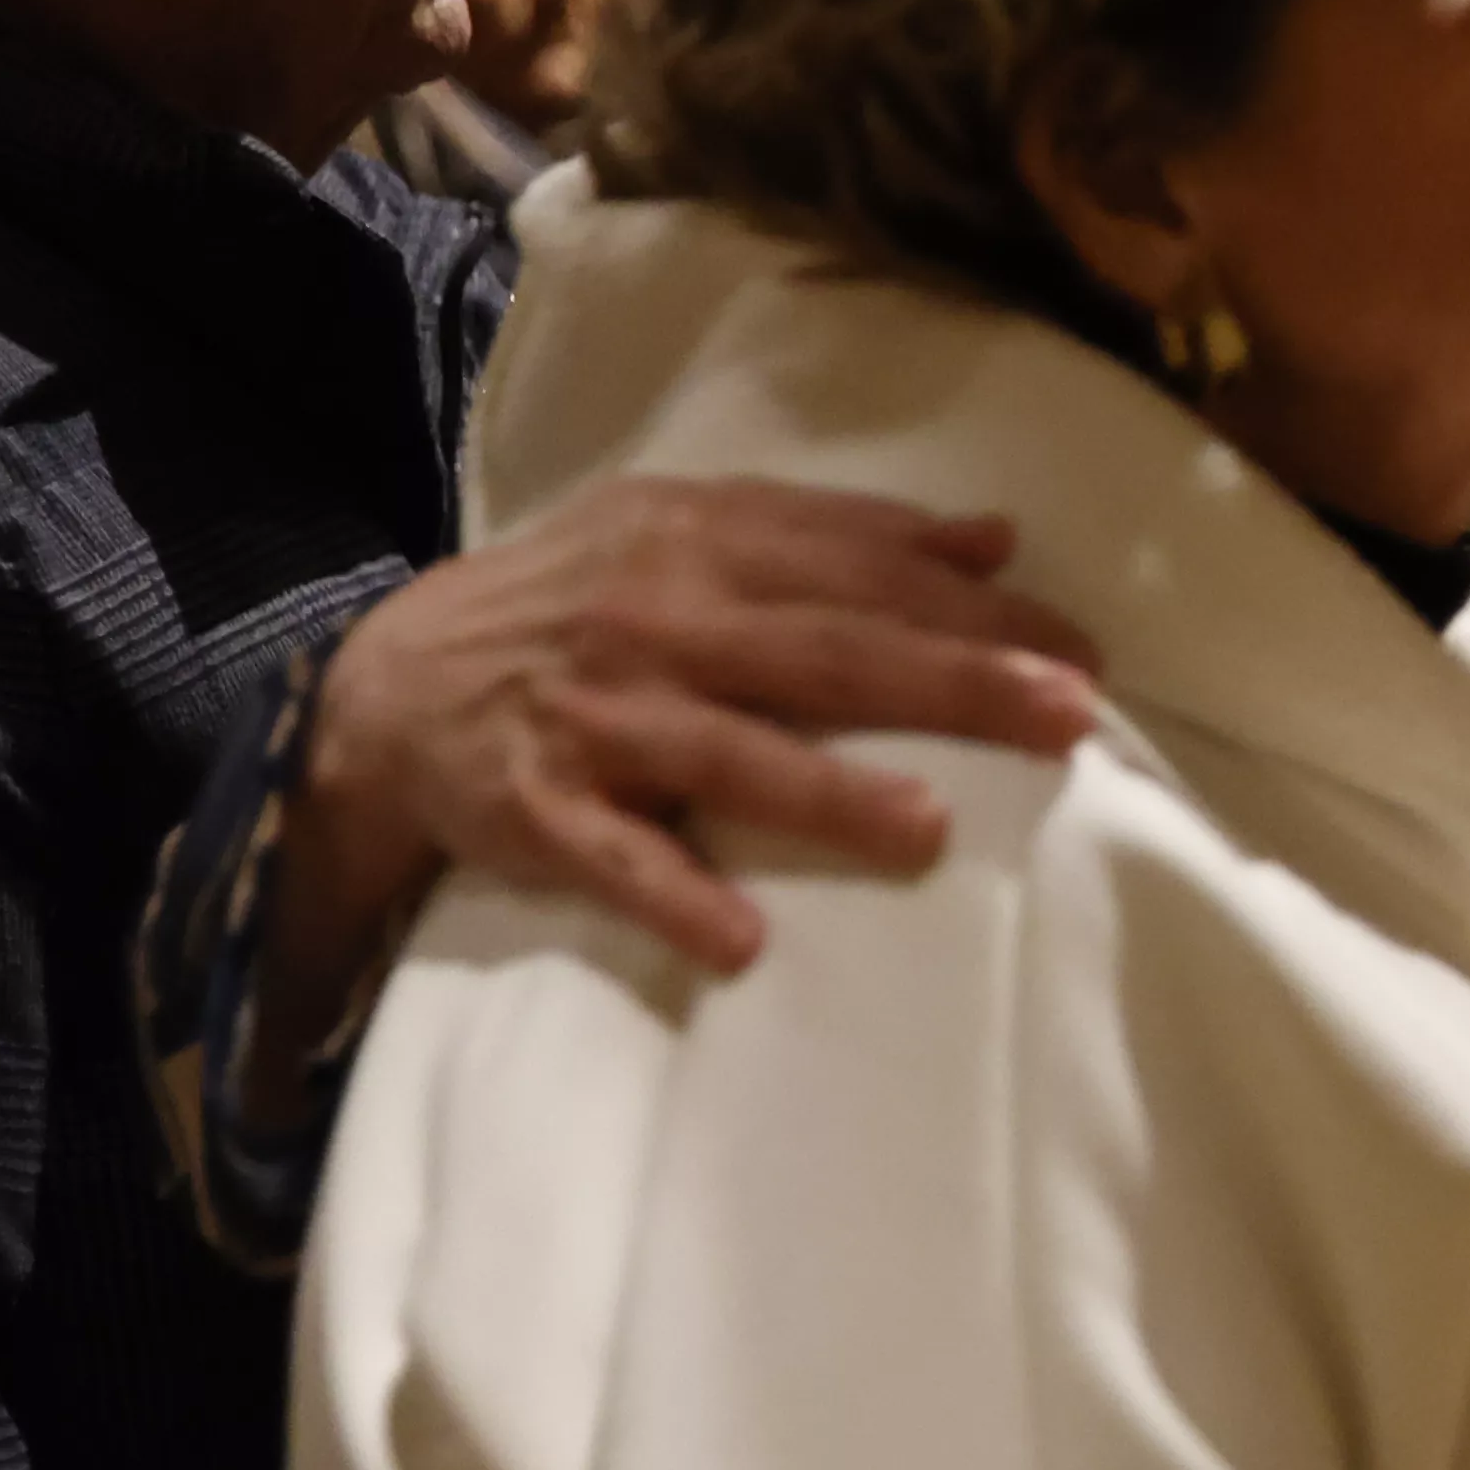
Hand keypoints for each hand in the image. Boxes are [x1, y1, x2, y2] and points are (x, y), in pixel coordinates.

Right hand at [255, 480, 1105, 1115]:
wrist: (385, 684)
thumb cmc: (580, 601)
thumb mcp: (692, 529)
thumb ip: (841, 533)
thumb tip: (994, 538)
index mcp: (703, 543)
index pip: (863, 571)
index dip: (978, 606)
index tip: (1084, 649)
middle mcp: (657, 622)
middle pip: (827, 652)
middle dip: (953, 681)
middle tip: (1066, 715)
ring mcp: (596, 719)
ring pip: (729, 755)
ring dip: (830, 794)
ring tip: (930, 827)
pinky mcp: (536, 810)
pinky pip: (612, 861)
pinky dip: (671, 898)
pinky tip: (739, 940)